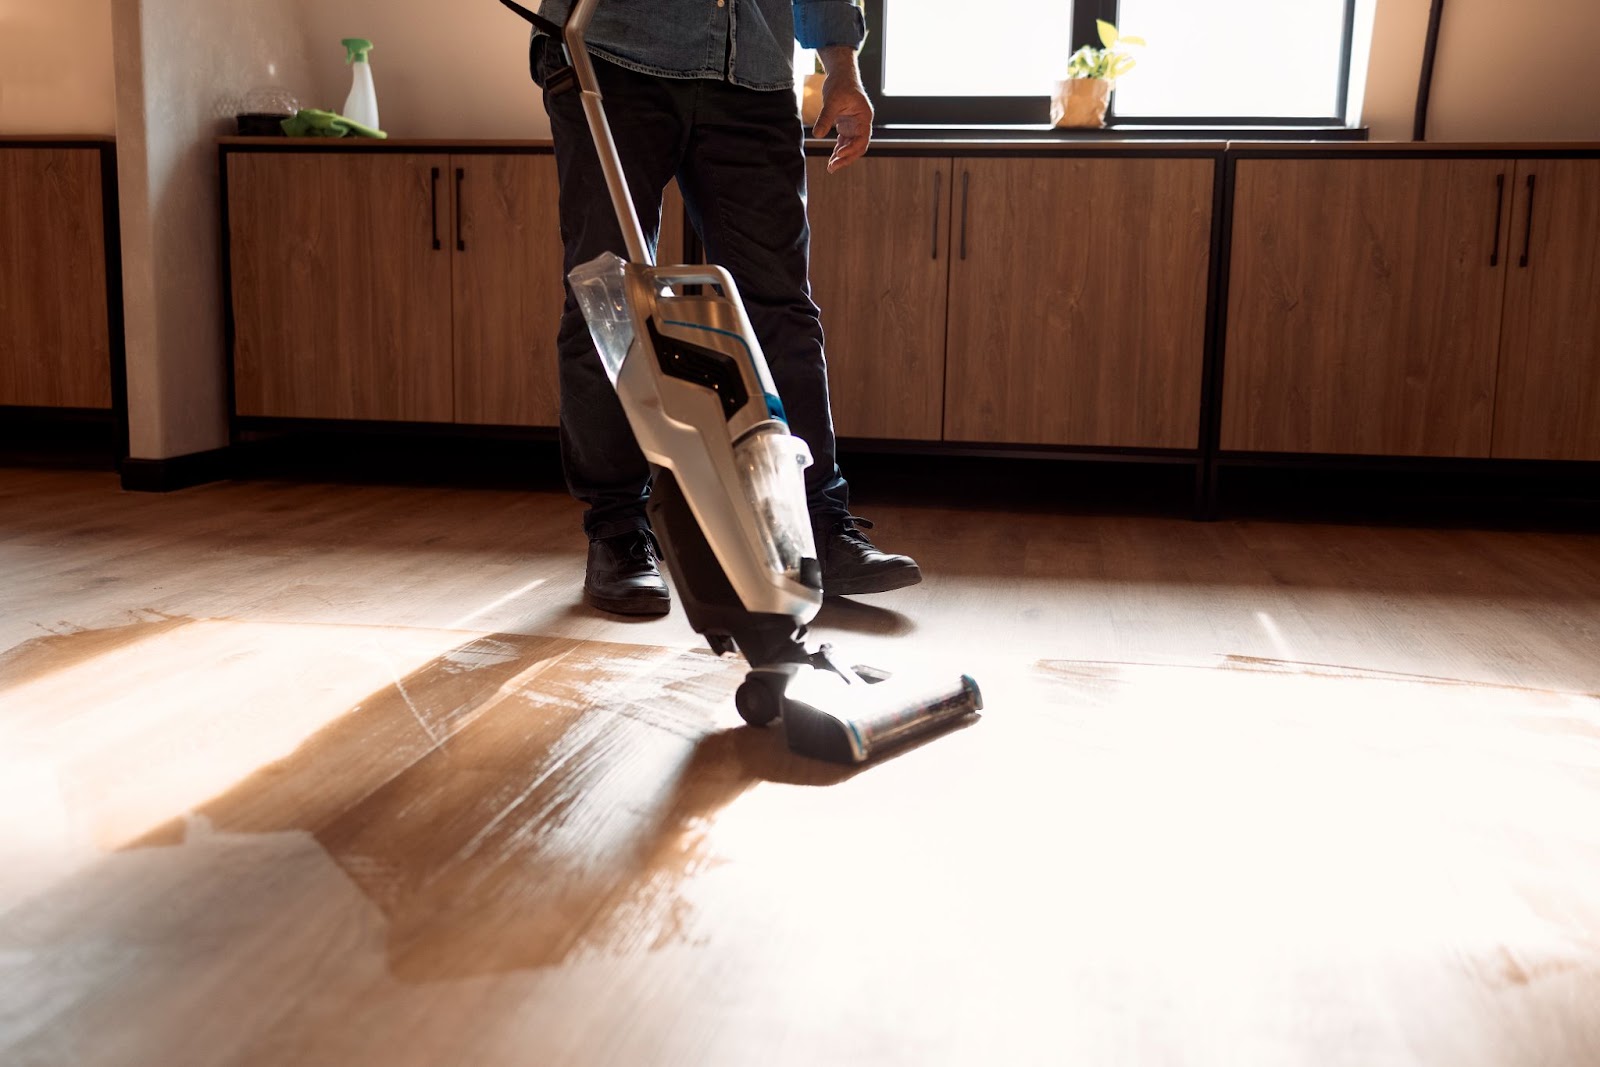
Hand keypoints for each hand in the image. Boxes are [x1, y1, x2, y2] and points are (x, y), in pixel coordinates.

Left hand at [812, 47, 873, 172]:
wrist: (840, 74)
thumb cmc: (840, 84)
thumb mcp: (831, 100)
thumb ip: (825, 118)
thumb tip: (817, 135)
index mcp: (864, 117)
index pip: (862, 139)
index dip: (851, 150)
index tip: (838, 155)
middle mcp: (862, 123)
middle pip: (858, 147)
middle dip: (846, 158)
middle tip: (832, 167)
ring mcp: (855, 125)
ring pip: (851, 146)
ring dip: (842, 156)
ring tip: (830, 167)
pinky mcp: (847, 125)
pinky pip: (845, 142)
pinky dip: (838, 149)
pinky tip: (831, 157)